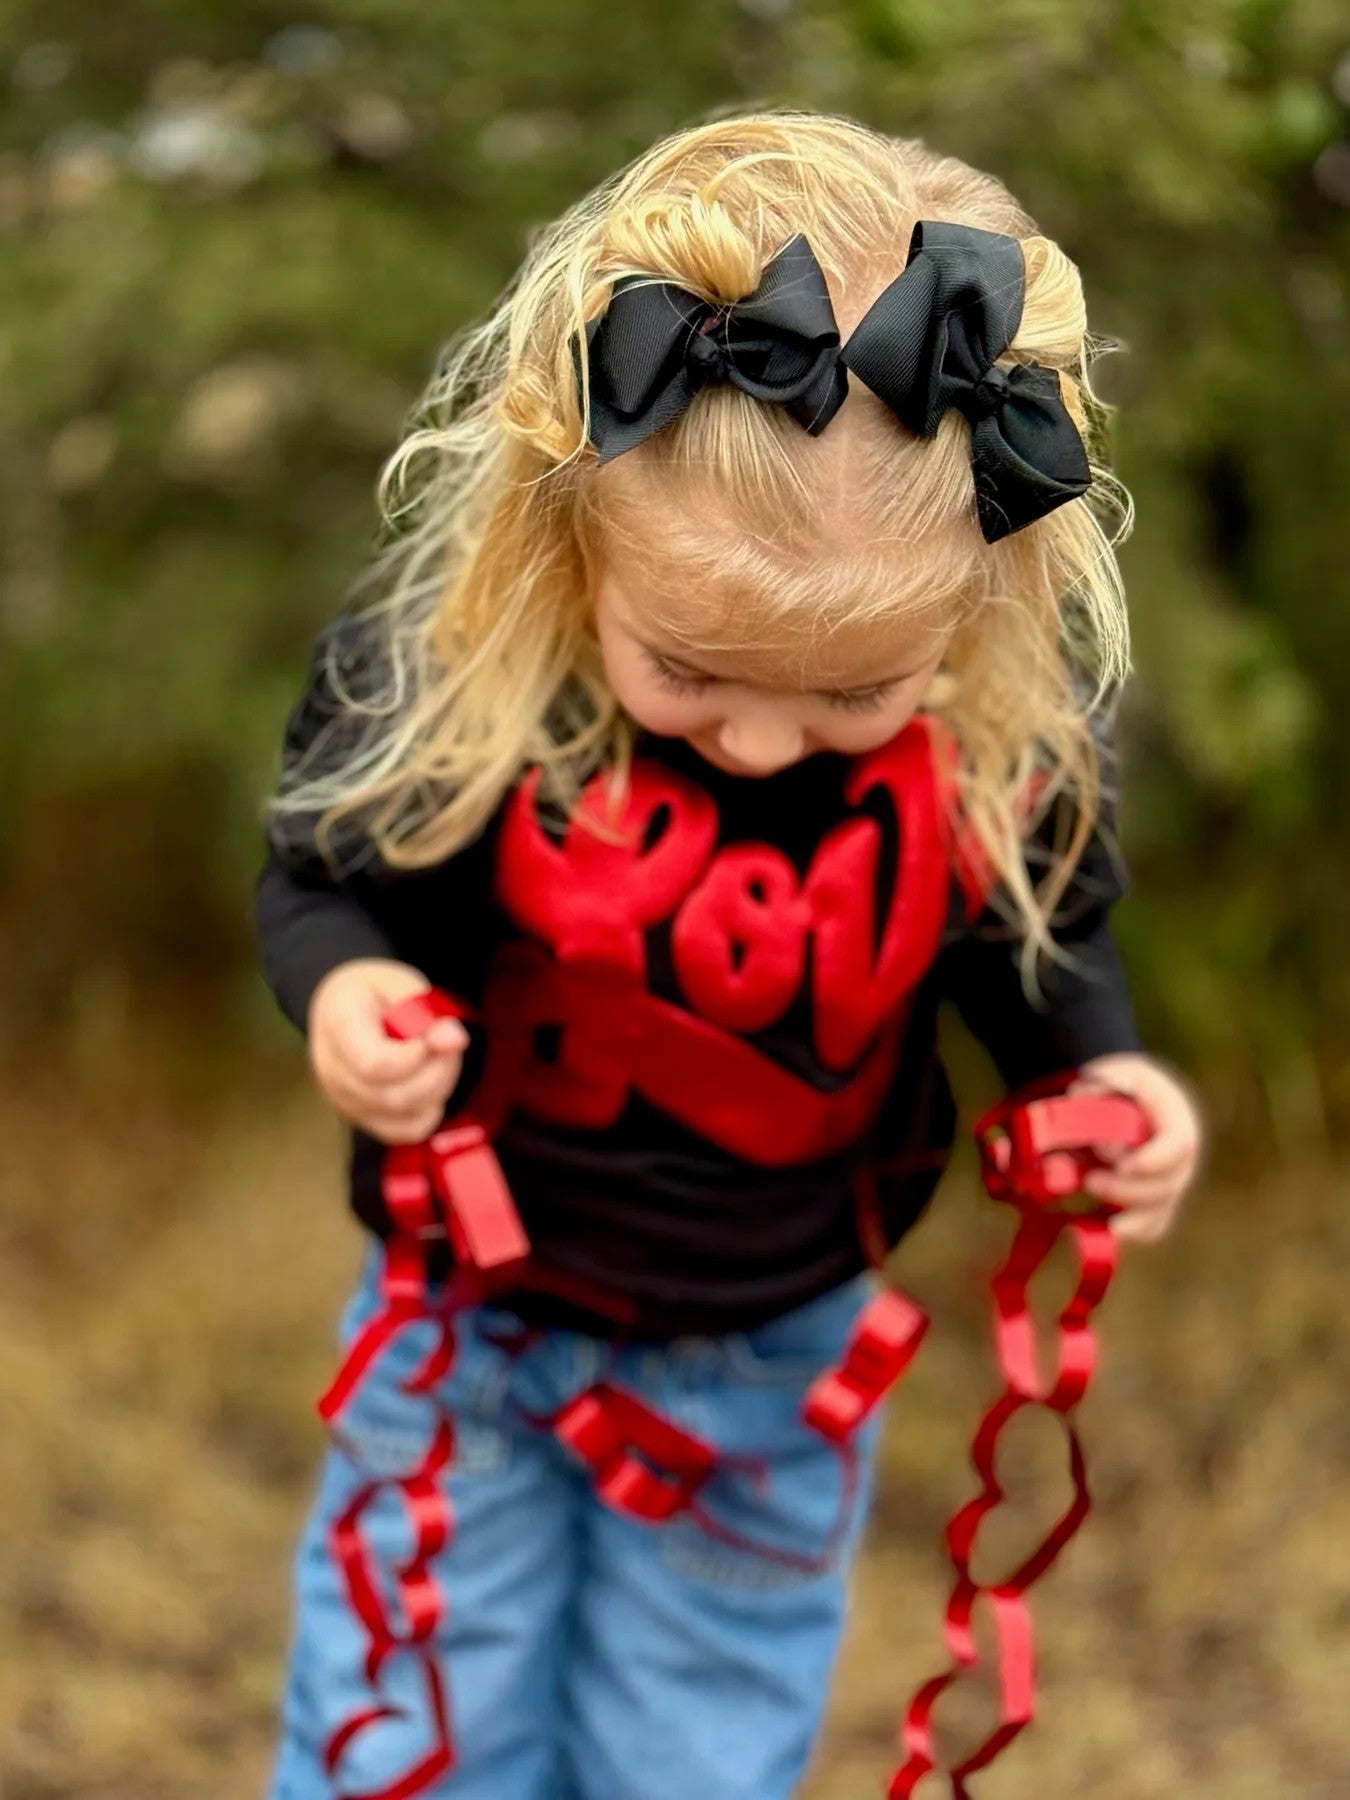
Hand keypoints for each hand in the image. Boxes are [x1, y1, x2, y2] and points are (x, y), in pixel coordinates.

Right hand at [307, 958, 469, 1143]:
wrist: (347, 1006)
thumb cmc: (376, 992)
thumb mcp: (401, 985)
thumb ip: (427, 1011)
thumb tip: (455, 1041)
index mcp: (338, 1025)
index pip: (373, 1065)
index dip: (414, 1059)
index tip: (429, 1038)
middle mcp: (332, 1070)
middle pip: (392, 1097)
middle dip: (437, 1072)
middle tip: (449, 1043)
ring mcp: (343, 1099)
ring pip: (403, 1117)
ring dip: (438, 1089)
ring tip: (441, 1058)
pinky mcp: (360, 1117)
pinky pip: (404, 1131)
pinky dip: (429, 1111)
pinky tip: (430, 1082)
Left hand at [1065, 1052, 1203, 1242]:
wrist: (1127, 1099)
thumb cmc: (1124, 1085)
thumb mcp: (1115, 1072)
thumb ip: (1100, 1085)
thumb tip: (1082, 1099)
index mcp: (1178, 1122)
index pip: (1178, 1147)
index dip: (1153, 1162)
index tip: (1123, 1166)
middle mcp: (1181, 1160)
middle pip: (1166, 1187)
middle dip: (1126, 1190)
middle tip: (1091, 1181)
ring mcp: (1170, 1185)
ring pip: (1159, 1212)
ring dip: (1126, 1215)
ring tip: (1092, 1199)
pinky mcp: (1155, 1204)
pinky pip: (1152, 1227)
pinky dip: (1130, 1231)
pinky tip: (1102, 1227)